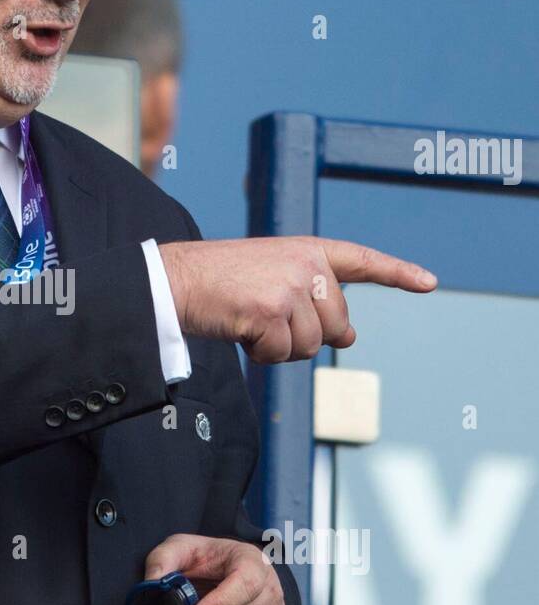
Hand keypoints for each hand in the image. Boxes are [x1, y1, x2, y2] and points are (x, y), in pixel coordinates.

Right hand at [159, 236, 435, 363]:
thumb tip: (350, 339)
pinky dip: (261, 354)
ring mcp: (290, 286)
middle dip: (305, 335)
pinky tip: (240, 331)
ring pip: (311, 345)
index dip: (397, 273)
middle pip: (336, 325)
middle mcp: (305, 264)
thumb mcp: (273, 283)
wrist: (176, 280)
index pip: (361, 260)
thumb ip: (314, 303)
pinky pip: (282, 354)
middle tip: (267, 320)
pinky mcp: (272, 311)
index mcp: (306, 250)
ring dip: (280, 347)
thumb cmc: (219, 284)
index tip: (429, 283)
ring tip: (249, 322)